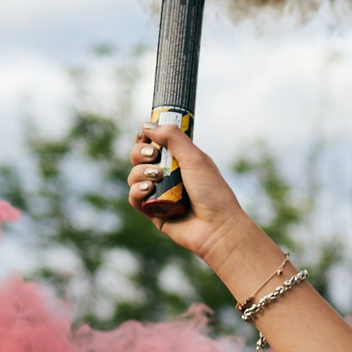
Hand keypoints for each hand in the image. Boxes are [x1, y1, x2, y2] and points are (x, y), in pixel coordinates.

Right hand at [126, 124, 259, 270]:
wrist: (217, 227)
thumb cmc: (212, 192)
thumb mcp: (195, 157)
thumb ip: (173, 137)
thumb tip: (148, 125)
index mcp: (180, 160)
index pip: (154, 143)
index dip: (146, 137)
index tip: (146, 135)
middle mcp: (167, 175)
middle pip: (139, 157)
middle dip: (140, 152)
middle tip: (153, 155)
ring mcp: (159, 193)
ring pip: (133, 176)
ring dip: (139, 172)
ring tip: (156, 176)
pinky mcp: (153, 212)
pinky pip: (134, 197)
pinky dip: (137, 190)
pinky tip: (148, 189)